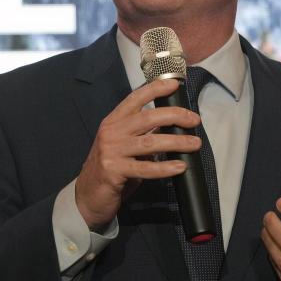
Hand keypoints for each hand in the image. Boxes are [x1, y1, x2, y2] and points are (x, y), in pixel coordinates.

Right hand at [76, 78, 201, 228]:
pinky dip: (165, 167)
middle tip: (194, 120)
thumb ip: (142, 134)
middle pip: (147, 117)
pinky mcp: (114, 171)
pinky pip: (145, 168)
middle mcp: (111, 133)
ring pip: (150, 142)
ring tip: (194, 144)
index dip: (155, 89)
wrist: (87, 195)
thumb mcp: (123, 146)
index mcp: (113, 122)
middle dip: (175, 116)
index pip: (135, 99)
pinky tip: (179, 166)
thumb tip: (169, 125)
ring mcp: (111, 151)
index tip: (174, 85)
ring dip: (177, 142)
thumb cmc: (108, 169)